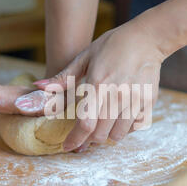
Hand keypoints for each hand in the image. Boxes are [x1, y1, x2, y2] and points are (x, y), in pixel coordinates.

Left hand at [16, 19, 165, 151]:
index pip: (85, 125)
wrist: (146, 39)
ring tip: (102, 126)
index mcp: (97, 85)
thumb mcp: (84, 57)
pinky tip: (119, 119)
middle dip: (89, 139)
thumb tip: (38, 87)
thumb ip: (62, 78)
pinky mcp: (148, 102)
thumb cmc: (112, 45)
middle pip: (100, 134)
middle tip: (85, 135)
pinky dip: (124, 129)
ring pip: (118, 135)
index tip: (68, 147)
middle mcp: (116, 96)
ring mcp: (134, 100)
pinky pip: (134, 127)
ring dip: (107, 135)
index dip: (75, 140)